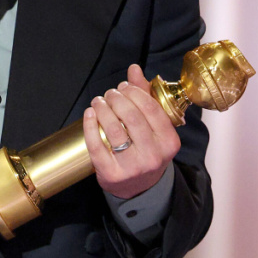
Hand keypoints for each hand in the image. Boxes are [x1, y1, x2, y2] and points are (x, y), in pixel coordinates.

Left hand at [83, 64, 181, 199]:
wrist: (139, 188)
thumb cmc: (147, 150)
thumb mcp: (153, 127)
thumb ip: (145, 96)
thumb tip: (134, 69)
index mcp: (169, 142)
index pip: (151, 108)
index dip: (134, 92)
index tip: (123, 87)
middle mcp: (153, 156)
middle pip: (131, 116)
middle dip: (116, 98)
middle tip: (109, 93)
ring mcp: (132, 167)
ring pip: (113, 129)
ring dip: (102, 108)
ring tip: (98, 101)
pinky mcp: (111, 174)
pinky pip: (96, 145)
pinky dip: (89, 125)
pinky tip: (89, 114)